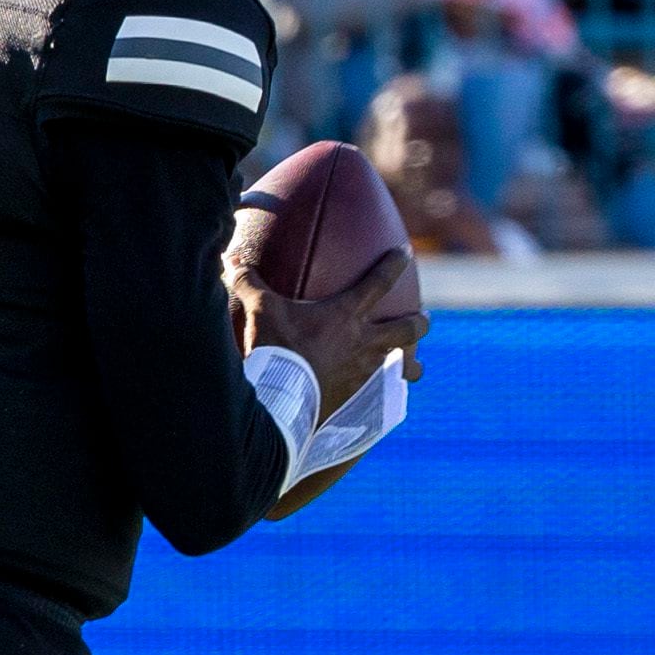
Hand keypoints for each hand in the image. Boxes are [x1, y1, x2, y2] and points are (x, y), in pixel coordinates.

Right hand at [231, 247, 428, 414]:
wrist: (283, 399)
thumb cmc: (275, 349)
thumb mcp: (260, 310)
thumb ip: (248, 282)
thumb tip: (229, 258)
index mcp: (345, 315)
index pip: (378, 283)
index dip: (393, 264)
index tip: (406, 253)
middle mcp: (364, 342)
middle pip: (406, 329)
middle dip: (419, 322)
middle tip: (424, 318)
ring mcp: (365, 373)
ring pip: (403, 366)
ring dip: (412, 365)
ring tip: (415, 367)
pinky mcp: (360, 399)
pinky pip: (383, 395)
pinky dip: (388, 394)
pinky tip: (388, 400)